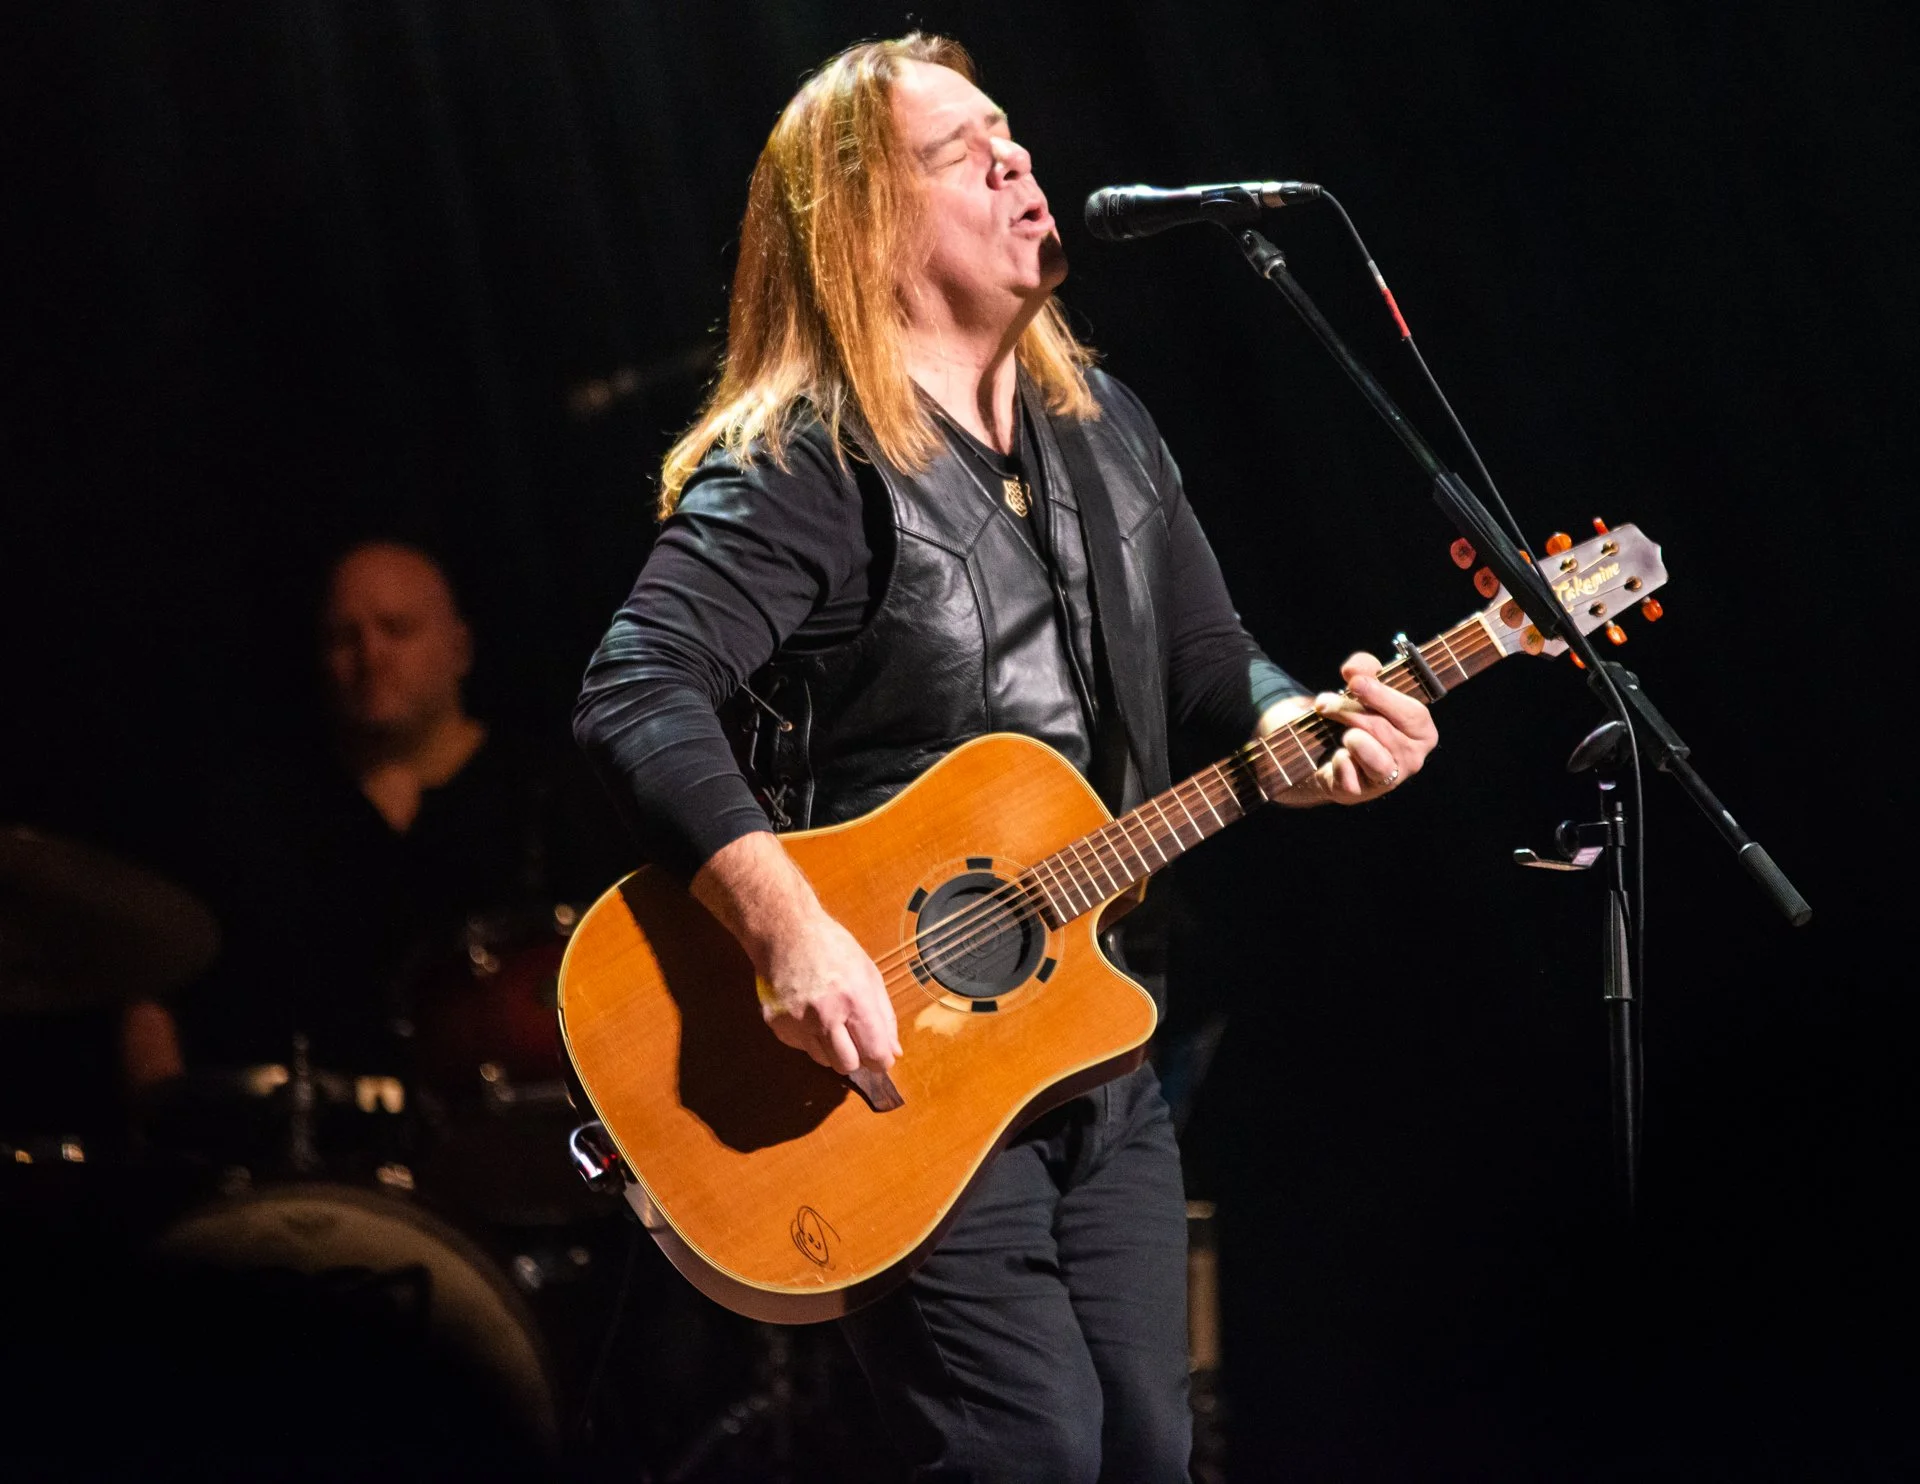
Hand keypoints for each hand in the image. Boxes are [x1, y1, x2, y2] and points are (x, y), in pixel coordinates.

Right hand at [690, 831, 900, 1075]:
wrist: (784, 932)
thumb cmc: (831, 948)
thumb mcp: (868, 974)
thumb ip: (884, 1015)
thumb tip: (894, 1052)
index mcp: (854, 999)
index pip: (874, 1052)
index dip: (881, 1060)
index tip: (881, 1057)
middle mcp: (825, 1015)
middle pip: (848, 1066)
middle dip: (857, 1058)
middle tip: (857, 1041)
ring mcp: (797, 1022)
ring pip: (824, 1061)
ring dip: (833, 1049)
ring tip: (831, 1020)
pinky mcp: (778, 1026)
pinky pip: (803, 1048)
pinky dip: (811, 1039)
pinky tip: (811, 1014)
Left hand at [1262, 651, 1437, 805]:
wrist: (1324, 752)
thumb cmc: (1355, 717)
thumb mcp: (1363, 686)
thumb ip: (1364, 669)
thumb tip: (1354, 670)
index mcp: (1422, 732)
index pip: (1412, 714)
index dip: (1382, 696)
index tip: (1353, 682)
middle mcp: (1412, 759)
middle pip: (1382, 730)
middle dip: (1349, 711)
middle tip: (1324, 703)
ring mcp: (1387, 780)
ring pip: (1372, 754)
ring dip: (1349, 736)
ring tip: (1339, 730)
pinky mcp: (1359, 793)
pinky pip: (1349, 774)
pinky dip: (1339, 761)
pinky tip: (1337, 755)